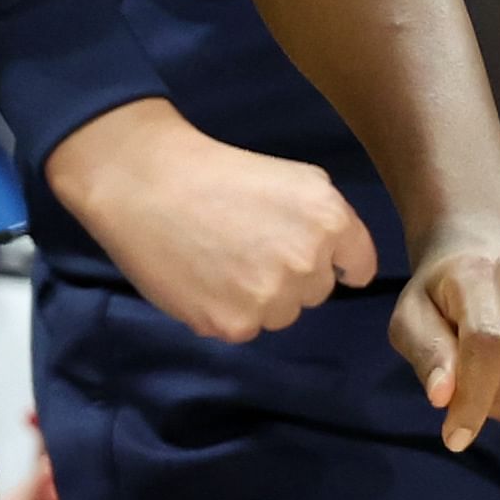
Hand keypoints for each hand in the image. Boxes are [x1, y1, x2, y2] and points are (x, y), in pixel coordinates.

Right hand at [44, 99, 372, 341]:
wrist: (142, 183)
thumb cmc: (216, 172)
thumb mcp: (293, 177)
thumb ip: (329, 222)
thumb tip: (344, 270)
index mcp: (330, 221)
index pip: (358, 268)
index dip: (330, 259)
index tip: (297, 250)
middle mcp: (308, 263)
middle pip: (316, 292)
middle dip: (289, 274)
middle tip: (244, 245)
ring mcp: (270, 298)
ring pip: (280, 314)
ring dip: (258, 297)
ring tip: (217, 262)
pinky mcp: (232, 324)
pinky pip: (243, 327)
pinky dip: (222, 309)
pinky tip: (199, 279)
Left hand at [387, 238, 499, 451]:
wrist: (488, 247)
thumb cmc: (443, 294)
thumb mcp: (412, 316)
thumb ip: (425, 354)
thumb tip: (443, 398)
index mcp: (478, 278)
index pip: (486, 348)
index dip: (473, 400)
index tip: (456, 438)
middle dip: (487, 406)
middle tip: (475, 385)